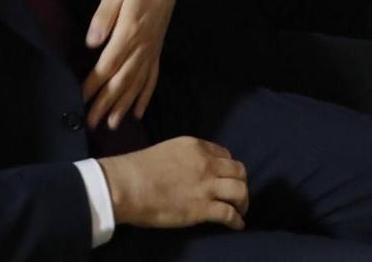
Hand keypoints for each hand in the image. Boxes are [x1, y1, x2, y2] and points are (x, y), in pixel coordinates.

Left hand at [82, 0, 174, 130]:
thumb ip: (104, 17)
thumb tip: (93, 41)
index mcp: (129, 33)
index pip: (109, 64)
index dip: (94, 83)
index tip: (81, 98)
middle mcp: (141, 48)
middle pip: (122, 80)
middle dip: (106, 103)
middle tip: (92, 123)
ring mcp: (150, 53)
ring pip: (136, 84)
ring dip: (124, 106)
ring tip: (112, 124)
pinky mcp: (155, 54)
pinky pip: (151, 79)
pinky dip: (145, 97)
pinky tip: (137, 113)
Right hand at [100, 138, 248, 230]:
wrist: (128, 185)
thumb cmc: (138, 169)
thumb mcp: (167, 151)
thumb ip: (184, 159)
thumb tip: (189, 172)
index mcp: (196, 147)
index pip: (224, 155)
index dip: (228, 168)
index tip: (225, 177)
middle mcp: (206, 163)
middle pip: (238, 171)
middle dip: (241, 183)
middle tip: (237, 194)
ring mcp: (206, 186)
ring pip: (240, 190)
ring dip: (243, 201)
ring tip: (241, 210)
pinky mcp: (203, 208)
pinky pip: (230, 214)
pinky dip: (237, 221)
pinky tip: (237, 225)